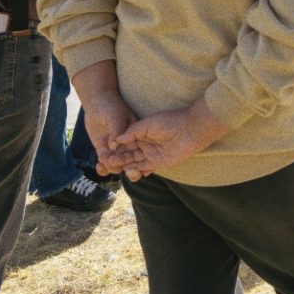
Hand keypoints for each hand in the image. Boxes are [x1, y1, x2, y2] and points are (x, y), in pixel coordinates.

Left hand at [80, 92, 134, 176]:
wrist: (97, 103)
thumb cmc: (110, 106)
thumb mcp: (115, 116)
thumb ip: (116, 131)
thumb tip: (114, 147)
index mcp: (137, 136)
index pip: (140, 152)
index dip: (138, 162)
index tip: (130, 167)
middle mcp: (128, 145)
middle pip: (129, 162)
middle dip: (121, 166)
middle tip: (111, 163)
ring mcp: (116, 148)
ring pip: (116, 164)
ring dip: (110, 166)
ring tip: (102, 162)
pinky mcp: (105, 150)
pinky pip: (105, 162)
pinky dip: (102, 168)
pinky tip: (98, 167)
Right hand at [106, 98, 231, 180]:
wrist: (190, 129)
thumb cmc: (170, 122)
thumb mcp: (147, 124)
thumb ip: (132, 132)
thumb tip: (117, 139)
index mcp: (141, 133)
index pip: (125, 141)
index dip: (115, 146)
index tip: (104, 149)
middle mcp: (145, 144)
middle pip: (128, 152)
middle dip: (117, 156)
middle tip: (106, 160)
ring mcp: (152, 153)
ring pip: (134, 161)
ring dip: (124, 164)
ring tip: (113, 166)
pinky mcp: (159, 162)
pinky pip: (145, 168)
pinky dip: (137, 170)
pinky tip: (128, 171)